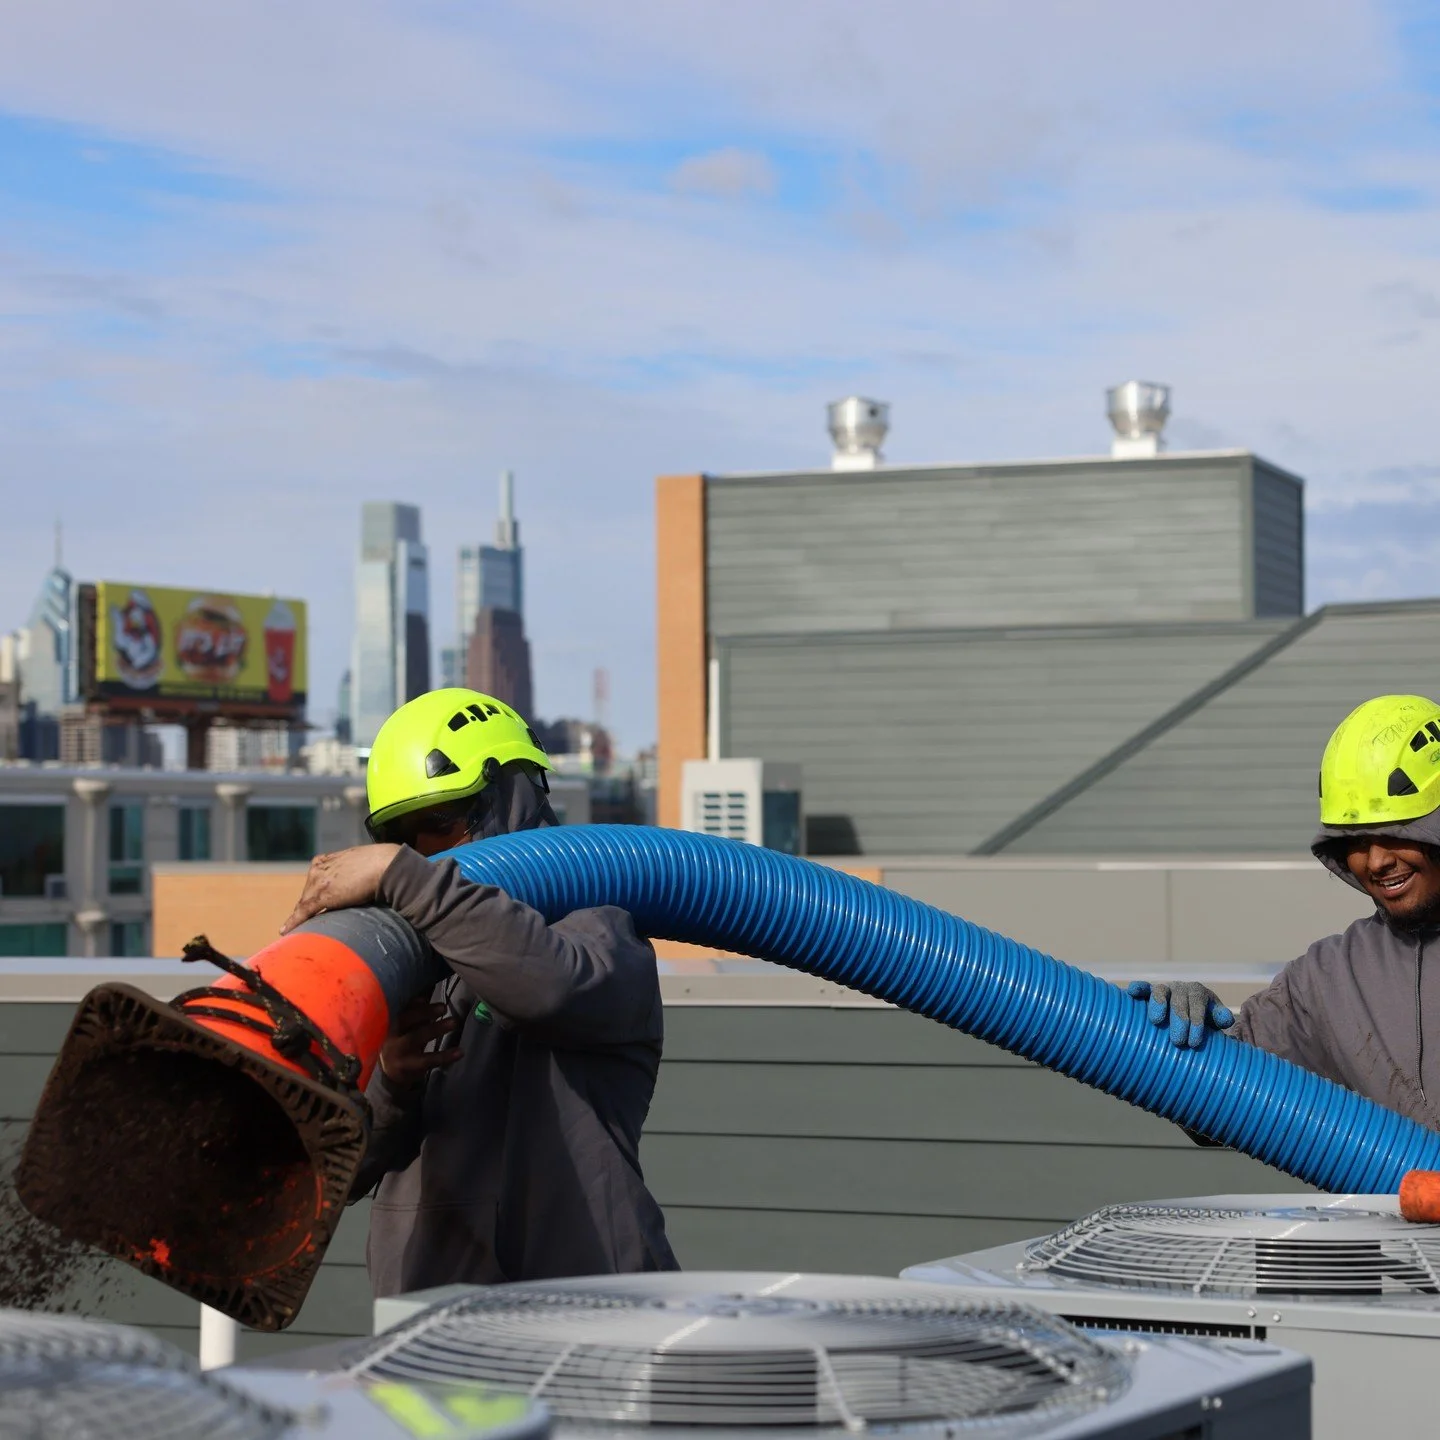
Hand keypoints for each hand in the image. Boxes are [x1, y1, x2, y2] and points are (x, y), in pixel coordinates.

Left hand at [281, 844, 400, 933]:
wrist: (385, 864)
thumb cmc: (381, 863)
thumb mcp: (360, 863)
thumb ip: (352, 871)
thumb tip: (359, 879)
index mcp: (326, 860)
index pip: (314, 881)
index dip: (314, 894)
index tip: (313, 904)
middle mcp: (318, 869)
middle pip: (307, 893)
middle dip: (308, 906)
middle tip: (309, 922)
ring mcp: (318, 882)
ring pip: (304, 903)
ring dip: (301, 917)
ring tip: (297, 930)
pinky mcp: (321, 896)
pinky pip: (303, 912)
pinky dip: (293, 922)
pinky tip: (285, 931)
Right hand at [378, 1000, 463, 1088]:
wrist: (390, 1073)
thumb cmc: (403, 1041)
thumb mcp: (407, 1026)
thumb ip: (416, 1009)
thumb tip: (429, 988)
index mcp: (390, 1022)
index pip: (401, 1007)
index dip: (413, 1002)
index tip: (426, 997)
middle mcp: (391, 1035)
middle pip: (405, 1020)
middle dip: (424, 1012)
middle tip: (444, 1007)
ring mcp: (399, 1052)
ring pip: (416, 1038)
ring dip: (436, 1029)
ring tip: (454, 1022)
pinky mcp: (409, 1067)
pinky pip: (428, 1060)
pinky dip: (445, 1056)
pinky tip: (460, 1052)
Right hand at [1128, 980, 1233, 1049]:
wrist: (1190, 1012)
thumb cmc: (1203, 1020)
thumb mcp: (1215, 1018)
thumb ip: (1221, 1017)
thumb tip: (1226, 1020)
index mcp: (1198, 992)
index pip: (1198, 1005)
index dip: (1196, 1022)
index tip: (1194, 1043)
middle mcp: (1180, 987)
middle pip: (1179, 1001)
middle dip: (1179, 1020)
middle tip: (1178, 1042)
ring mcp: (1164, 989)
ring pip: (1160, 992)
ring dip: (1158, 1004)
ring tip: (1157, 1021)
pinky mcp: (1149, 992)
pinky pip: (1143, 988)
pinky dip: (1138, 988)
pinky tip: (1132, 992)